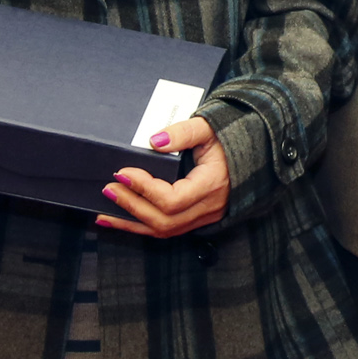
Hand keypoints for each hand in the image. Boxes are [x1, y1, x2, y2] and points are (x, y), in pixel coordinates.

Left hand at [100, 115, 229, 238]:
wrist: (253, 151)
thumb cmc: (231, 136)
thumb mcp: (209, 127)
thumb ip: (183, 132)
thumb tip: (154, 140)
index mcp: (213, 184)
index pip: (173, 198)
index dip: (144, 188)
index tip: (123, 172)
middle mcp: (210, 207)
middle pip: (165, 220)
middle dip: (132, 206)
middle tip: (109, 188)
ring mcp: (205, 217)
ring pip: (163, 230)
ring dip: (132, 221)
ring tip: (104, 211)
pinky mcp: (197, 218)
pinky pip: (167, 229)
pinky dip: (140, 226)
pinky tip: (118, 221)